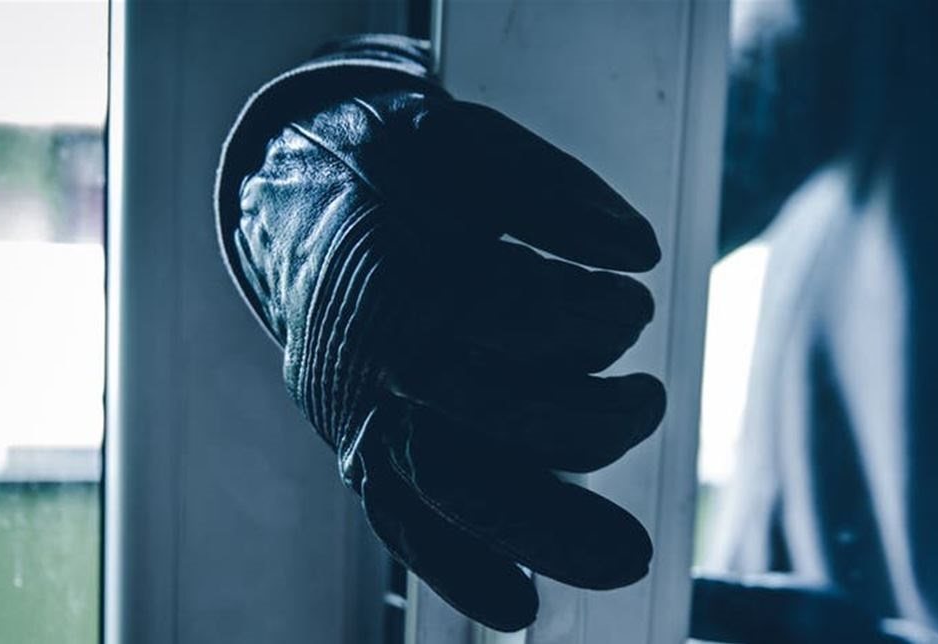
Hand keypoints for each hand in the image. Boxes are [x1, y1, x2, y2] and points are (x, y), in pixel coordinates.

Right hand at [216, 36, 665, 631]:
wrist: (287, 202)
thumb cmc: (384, 165)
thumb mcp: (465, 138)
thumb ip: (550, 190)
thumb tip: (635, 249)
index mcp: (396, 270)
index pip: (505, 315)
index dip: (586, 317)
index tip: (631, 303)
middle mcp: (375, 357)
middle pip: (485, 423)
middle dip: (589, 430)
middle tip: (651, 401)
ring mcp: (363, 413)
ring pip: (451, 493)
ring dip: (545, 533)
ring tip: (628, 555)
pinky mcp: (360, 448)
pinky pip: (403, 524)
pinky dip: (456, 571)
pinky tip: (515, 606)